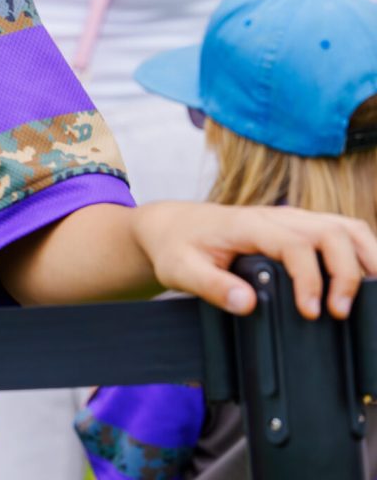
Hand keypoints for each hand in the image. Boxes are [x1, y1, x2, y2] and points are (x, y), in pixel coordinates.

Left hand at [132, 201, 376, 318]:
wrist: (171, 225)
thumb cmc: (177, 247)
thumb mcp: (180, 270)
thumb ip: (211, 286)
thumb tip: (246, 304)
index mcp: (250, 224)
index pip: (296, 245)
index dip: (311, 279)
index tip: (312, 312)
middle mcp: (277, 216)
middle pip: (331, 232)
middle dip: (347, 273)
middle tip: (341, 312)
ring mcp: (292, 218)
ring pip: (345, 226)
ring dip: (367, 257)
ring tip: (371, 296)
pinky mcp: (300, 226)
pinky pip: (341, 230)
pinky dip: (362, 250)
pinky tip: (368, 277)